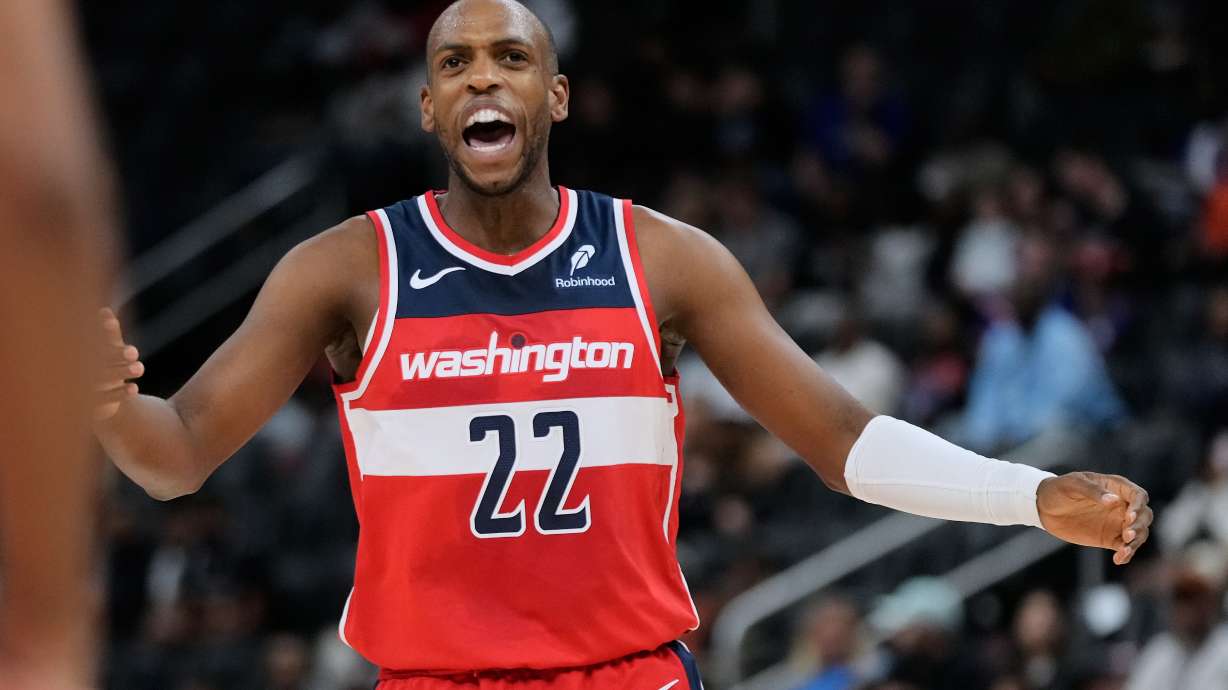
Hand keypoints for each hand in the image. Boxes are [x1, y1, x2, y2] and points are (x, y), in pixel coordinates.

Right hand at [94, 308, 142, 421]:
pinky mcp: (95, 405)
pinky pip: (107, 399)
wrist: (91, 400)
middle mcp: (85, 368)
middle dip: (117, 354)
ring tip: (140, 368)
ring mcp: (89, 386)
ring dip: (122, 372)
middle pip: (101, 359)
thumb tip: (105, 311)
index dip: (105, 333)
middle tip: (134, 352)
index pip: (95, 340)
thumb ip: (108, 333)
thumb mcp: (107, 349)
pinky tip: (134, 389)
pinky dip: (120, 394)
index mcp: (87, 353)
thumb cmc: (104, 366)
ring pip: (106, 378)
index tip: (112, 322)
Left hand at [1036, 471, 1151, 564]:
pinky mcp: (1110, 538)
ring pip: (1139, 533)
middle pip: (1144, 516)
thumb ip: (1093, 491)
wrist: (1044, 506)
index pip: (1138, 496)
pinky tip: (1118, 559)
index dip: (1138, 506)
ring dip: (1136, 542)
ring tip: (1123, 550)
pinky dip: (1126, 554)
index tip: (1129, 516)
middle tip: (1127, 533)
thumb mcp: (1073, 485)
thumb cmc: (1059, 488)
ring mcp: (1117, 522)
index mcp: (1116, 487)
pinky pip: (1124, 547)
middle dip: (1140, 525)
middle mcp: (1122, 505)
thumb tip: (1114, 501)